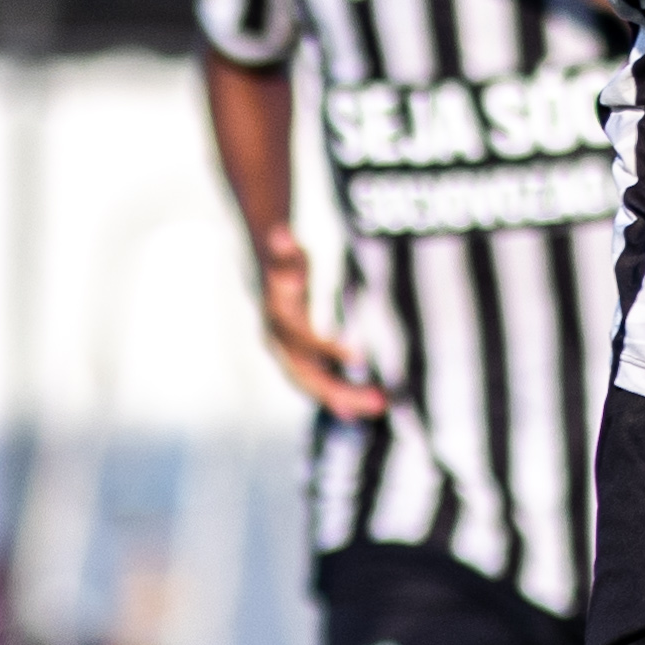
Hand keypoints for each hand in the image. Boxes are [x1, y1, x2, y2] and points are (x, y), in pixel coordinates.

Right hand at [247, 228, 384, 417]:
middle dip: (339, 387)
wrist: (266, 279)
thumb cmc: (285, 264)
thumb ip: (284, 249)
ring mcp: (286, 357)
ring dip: (343, 398)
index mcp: (276, 316)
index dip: (327, 347)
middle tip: (377, 399)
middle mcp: (278, 342)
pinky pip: (315, 385)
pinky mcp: (297, 364)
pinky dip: (336, 399)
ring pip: (312, 384)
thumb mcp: (287, 253)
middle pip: (307, 371)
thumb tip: (280, 232)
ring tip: (378, 405)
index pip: (302, 336)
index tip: (359, 355)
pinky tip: (358, 412)